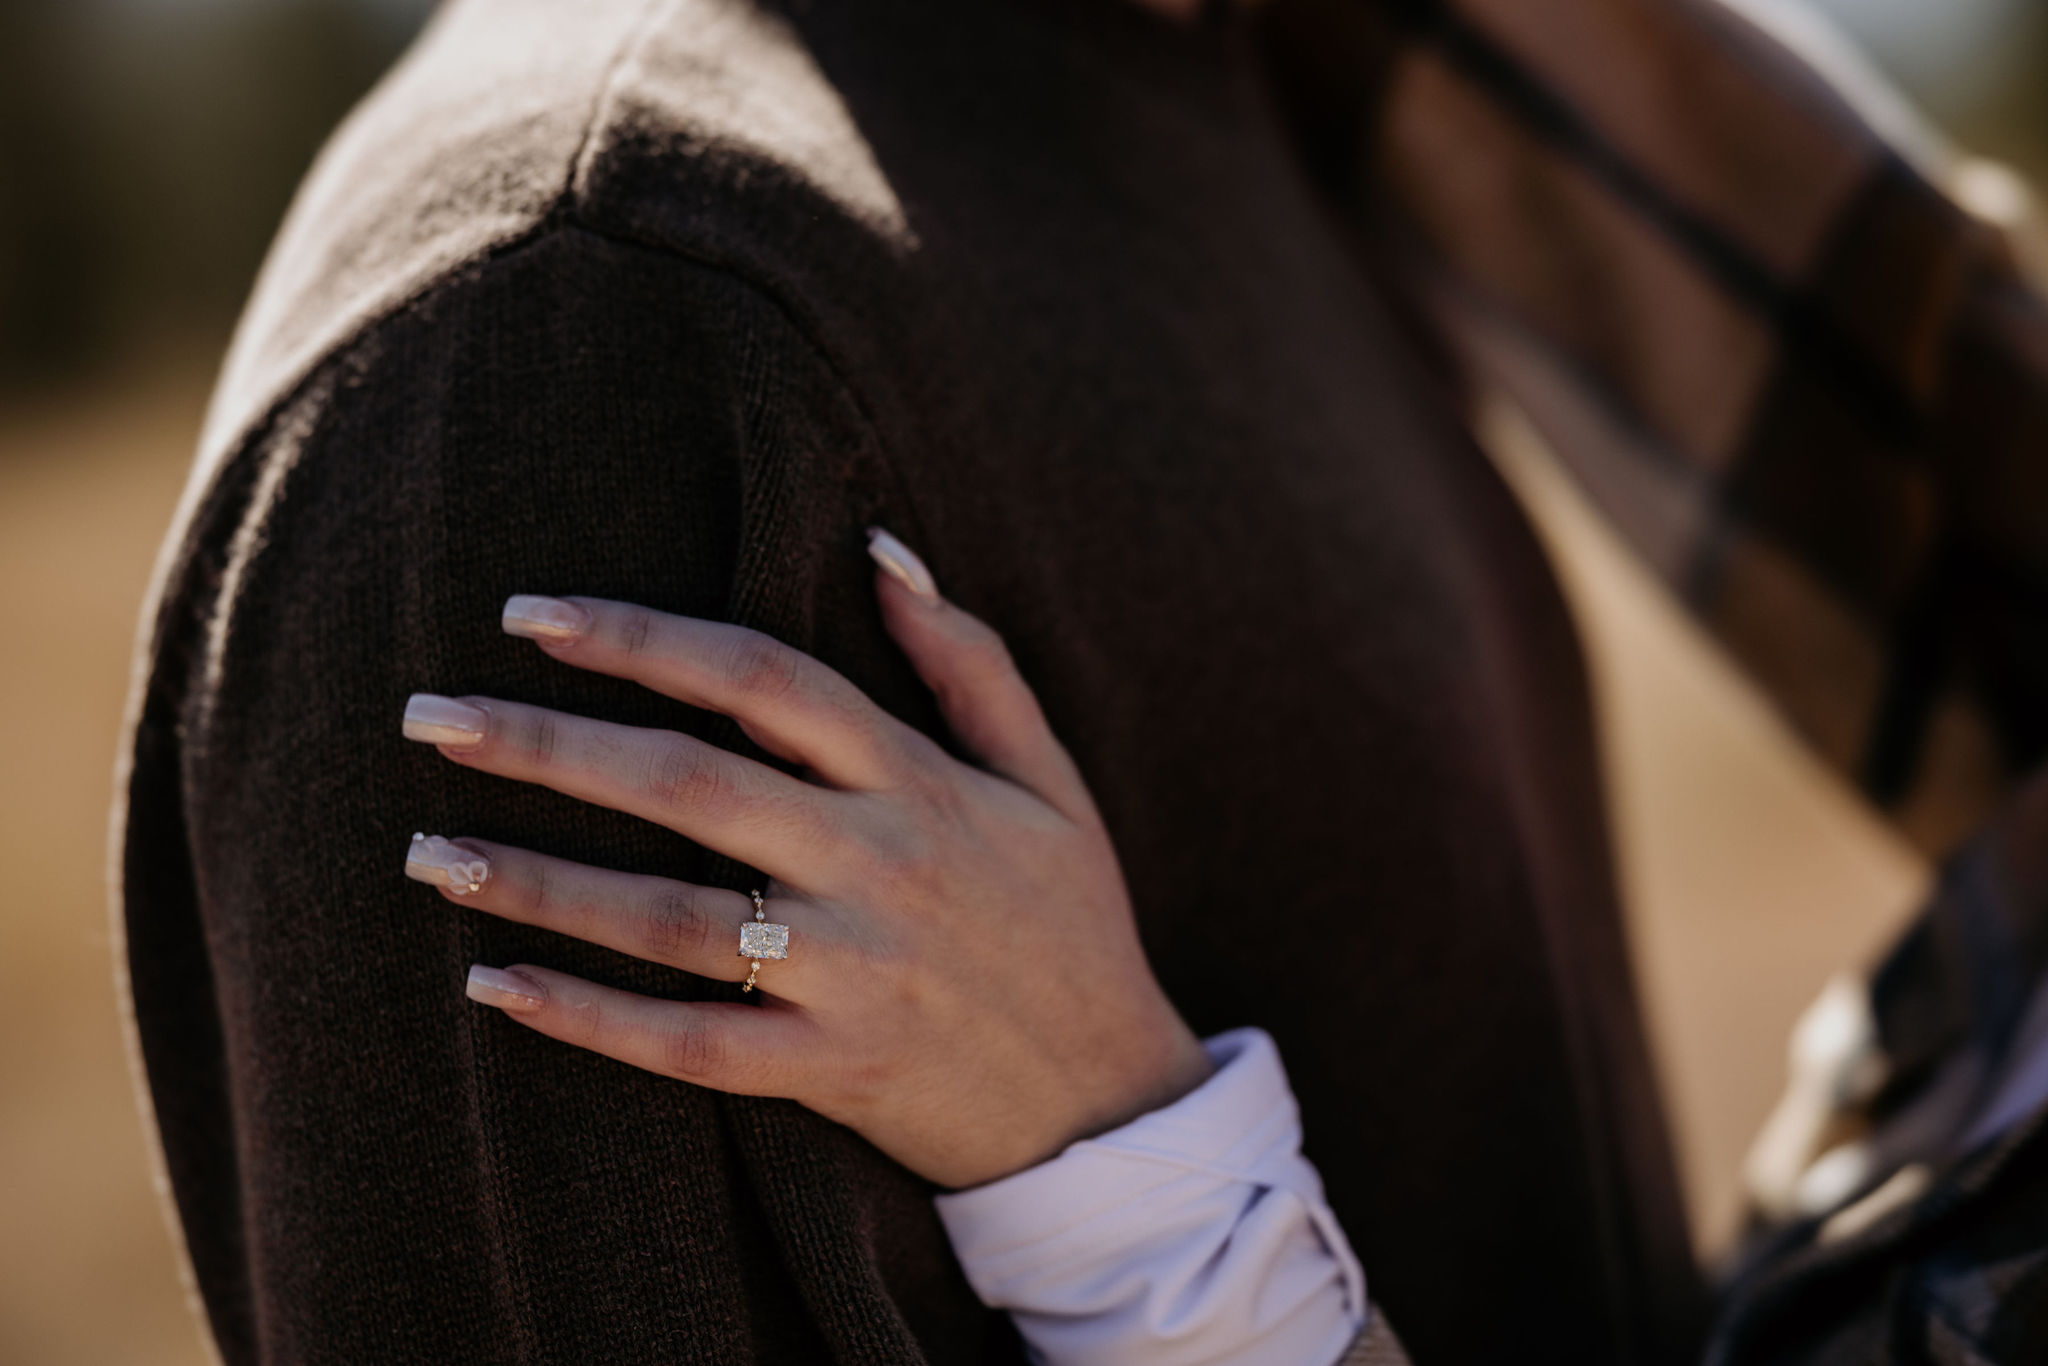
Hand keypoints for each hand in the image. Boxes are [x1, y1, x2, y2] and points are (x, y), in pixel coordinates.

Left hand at [400, 529, 1211, 1187]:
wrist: (1113, 1104)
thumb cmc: (1072, 923)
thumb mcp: (1050, 780)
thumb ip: (968, 663)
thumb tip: (880, 550)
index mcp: (921, 783)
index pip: (762, 681)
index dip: (641, 637)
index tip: (530, 616)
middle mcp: (879, 867)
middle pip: (689, 785)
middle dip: (549, 745)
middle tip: (429, 719)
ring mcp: (854, 975)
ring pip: (671, 919)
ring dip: (540, 882)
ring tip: (429, 853)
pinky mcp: (834, 1072)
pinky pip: (691, 1046)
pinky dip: (589, 1018)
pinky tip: (492, 986)